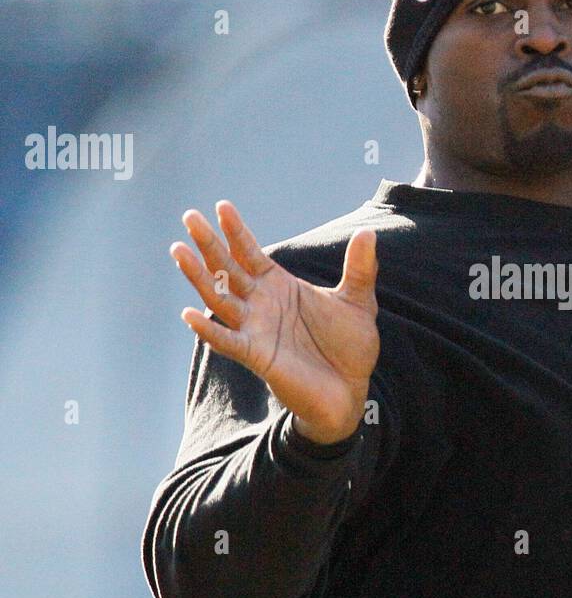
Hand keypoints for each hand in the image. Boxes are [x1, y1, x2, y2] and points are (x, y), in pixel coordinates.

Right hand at [170, 201, 380, 445]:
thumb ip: (360, 269)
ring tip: (179, 251)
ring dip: (199, 276)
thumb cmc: (349, 348)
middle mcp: (261, 304)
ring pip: (219, 298)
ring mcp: (255, 329)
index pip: (251, 253)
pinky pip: (227, 340)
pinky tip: (189, 313)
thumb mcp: (359, 302)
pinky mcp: (256, 355)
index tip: (222, 206)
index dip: (236, 230)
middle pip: (228, 268)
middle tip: (189, 217)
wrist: (350, 391)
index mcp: (281, 287)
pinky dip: (208, 329)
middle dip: (209, 243)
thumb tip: (367, 233)